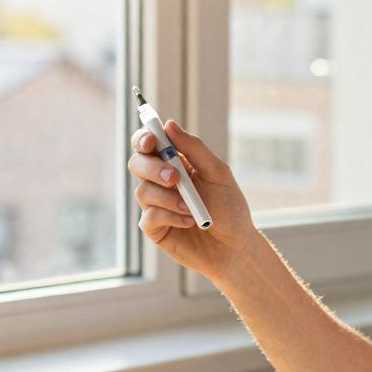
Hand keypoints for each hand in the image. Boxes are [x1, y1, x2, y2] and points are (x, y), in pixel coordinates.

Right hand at [127, 121, 259, 280]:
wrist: (234, 247)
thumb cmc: (229, 209)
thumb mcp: (218, 174)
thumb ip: (195, 149)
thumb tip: (169, 124)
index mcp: (175, 163)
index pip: (148, 144)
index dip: (143, 138)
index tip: (150, 141)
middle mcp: (160, 182)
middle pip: (137, 164)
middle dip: (152, 168)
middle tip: (174, 178)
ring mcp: (156, 205)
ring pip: (143, 191)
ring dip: (168, 198)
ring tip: (192, 209)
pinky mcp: (155, 228)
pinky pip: (149, 216)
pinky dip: (170, 216)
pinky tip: (189, 222)